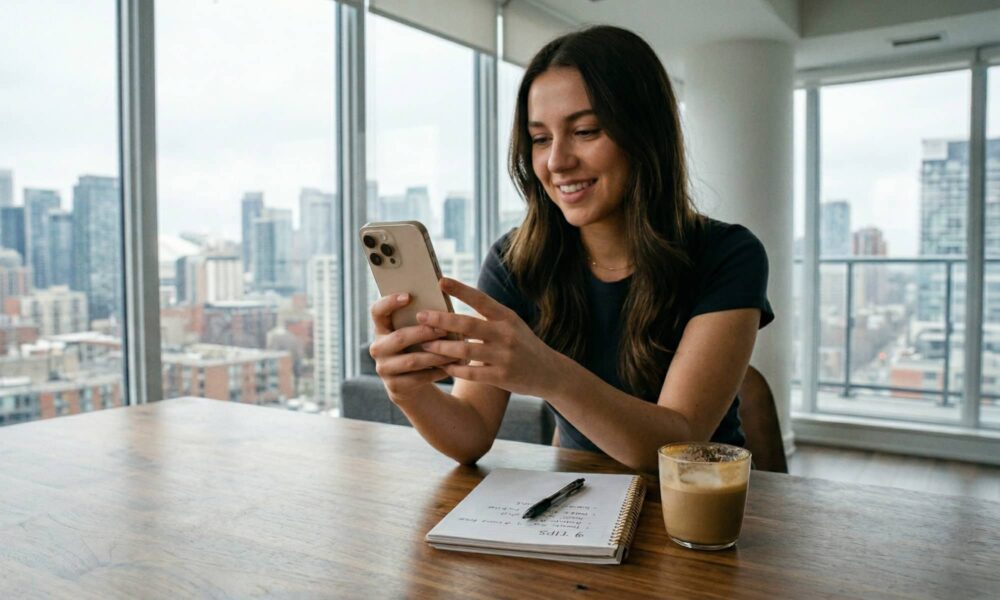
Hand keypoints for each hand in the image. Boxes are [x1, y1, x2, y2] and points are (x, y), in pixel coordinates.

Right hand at [368, 293, 455, 398]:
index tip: (408, 296)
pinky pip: (419, 378)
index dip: (389, 302)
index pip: (377, 311)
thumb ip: (422, 321)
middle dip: (424, 332)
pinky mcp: (395, 386)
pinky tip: (451, 367)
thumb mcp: (416, 334)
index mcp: (381, 329)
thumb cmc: (418, 349)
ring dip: (436, 355)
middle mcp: (378, 348)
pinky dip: (437, 372)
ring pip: (412, 360)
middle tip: (444, 329)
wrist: (412, 385)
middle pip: (399, 337)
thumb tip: (443, 308)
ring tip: (456, 351)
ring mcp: (384, 368)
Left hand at [417, 278, 565, 397]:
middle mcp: (506, 334)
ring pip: (465, 350)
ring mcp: (504, 356)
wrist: (550, 372)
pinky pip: (471, 373)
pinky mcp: (502, 377)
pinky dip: (454, 369)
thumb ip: (488, 316)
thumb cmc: (523, 344)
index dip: (460, 289)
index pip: (481, 299)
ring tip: (424, 344)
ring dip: (441, 347)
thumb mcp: (511, 324)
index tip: (441, 281)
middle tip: (420, 316)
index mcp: (507, 317)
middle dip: (441, 320)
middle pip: (467, 324)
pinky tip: (442, 366)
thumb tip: (455, 305)